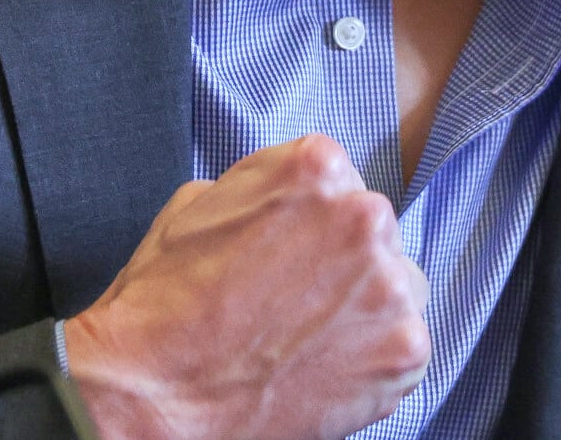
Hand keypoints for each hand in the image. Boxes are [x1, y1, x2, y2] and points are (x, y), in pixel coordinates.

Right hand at [63, 135, 429, 439]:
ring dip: (366, 310)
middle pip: (375, 234)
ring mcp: (389, 284)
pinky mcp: (404, 349)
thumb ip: (262, 187)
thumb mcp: (197, 205)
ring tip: (309, 342)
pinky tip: (322, 372)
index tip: (291, 256)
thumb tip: (288, 200)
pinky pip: (407, 346)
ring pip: (400, 288)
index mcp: (317, 167)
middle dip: (343, 264)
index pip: (341, 184)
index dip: (312, 226)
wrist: (153, 394)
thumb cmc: (163, 305)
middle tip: (295, 304)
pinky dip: (374, 364)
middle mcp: (364, 215)